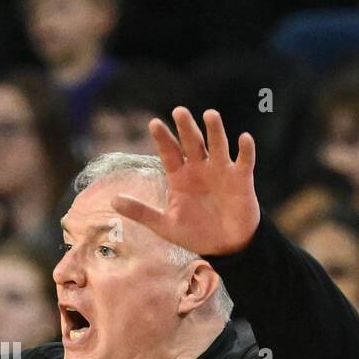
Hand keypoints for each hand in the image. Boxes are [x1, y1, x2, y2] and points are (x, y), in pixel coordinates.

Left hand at [111, 107, 259, 256]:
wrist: (225, 247)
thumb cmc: (194, 234)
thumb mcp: (164, 225)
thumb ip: (141, 211)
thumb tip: (112, 201)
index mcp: (180, 177)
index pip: (169, 153)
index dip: (163, 139)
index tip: (154, 123)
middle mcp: (200, 168)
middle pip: (192, 143)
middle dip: (186, 128)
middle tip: (179, 111)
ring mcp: (221, 171)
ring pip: (218, 145)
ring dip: (215, 131)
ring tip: (210, 114)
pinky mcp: (241, 179)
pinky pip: (244, 161)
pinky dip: (245, 150)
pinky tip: (244, 138)